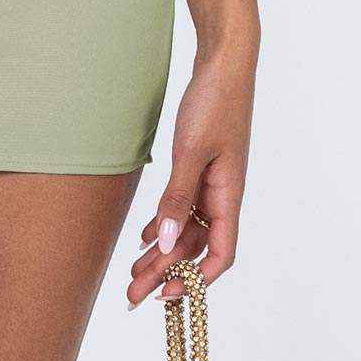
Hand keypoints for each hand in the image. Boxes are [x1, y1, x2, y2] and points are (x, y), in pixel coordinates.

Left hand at [125, 46, 253, 308]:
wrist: (222, 63)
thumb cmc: (214, 102)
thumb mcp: (191, 151)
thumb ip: (178, 197)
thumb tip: (168, 244)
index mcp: (228, 196)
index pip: (220, 255)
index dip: (195, 281)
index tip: (164, 296)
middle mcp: (222, 195)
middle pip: (196, 247)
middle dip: (166, 273)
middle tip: (133, 296)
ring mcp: (212, 181)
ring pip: (187, 228)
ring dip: (162, 251)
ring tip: (132, 273)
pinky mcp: (200, 166)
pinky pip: (183, 206)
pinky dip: (165, 222)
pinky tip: (146, 235)